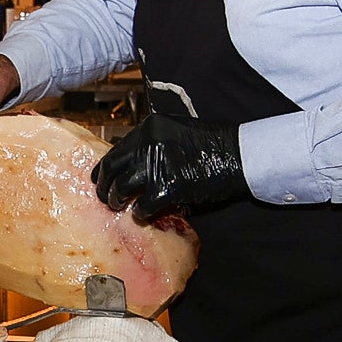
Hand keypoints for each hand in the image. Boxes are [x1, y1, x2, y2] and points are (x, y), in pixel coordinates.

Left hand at [93, 113, 246, 222]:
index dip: (105, 169)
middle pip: (112, 168)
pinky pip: (143, 205)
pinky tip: (144, 214)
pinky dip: (141, 212)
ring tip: (120, 207)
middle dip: (105, 187)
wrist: (240, 155)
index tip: (101, 180)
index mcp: (150, 127)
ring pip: (122, 187)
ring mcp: (158, 164)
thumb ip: (153, 145)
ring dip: (118, 200)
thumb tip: (131, 167)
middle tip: (106, 199)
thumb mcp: (177, 132)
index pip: (116, 150)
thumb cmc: (214, 146)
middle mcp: (149, 142)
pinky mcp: (169, 186)